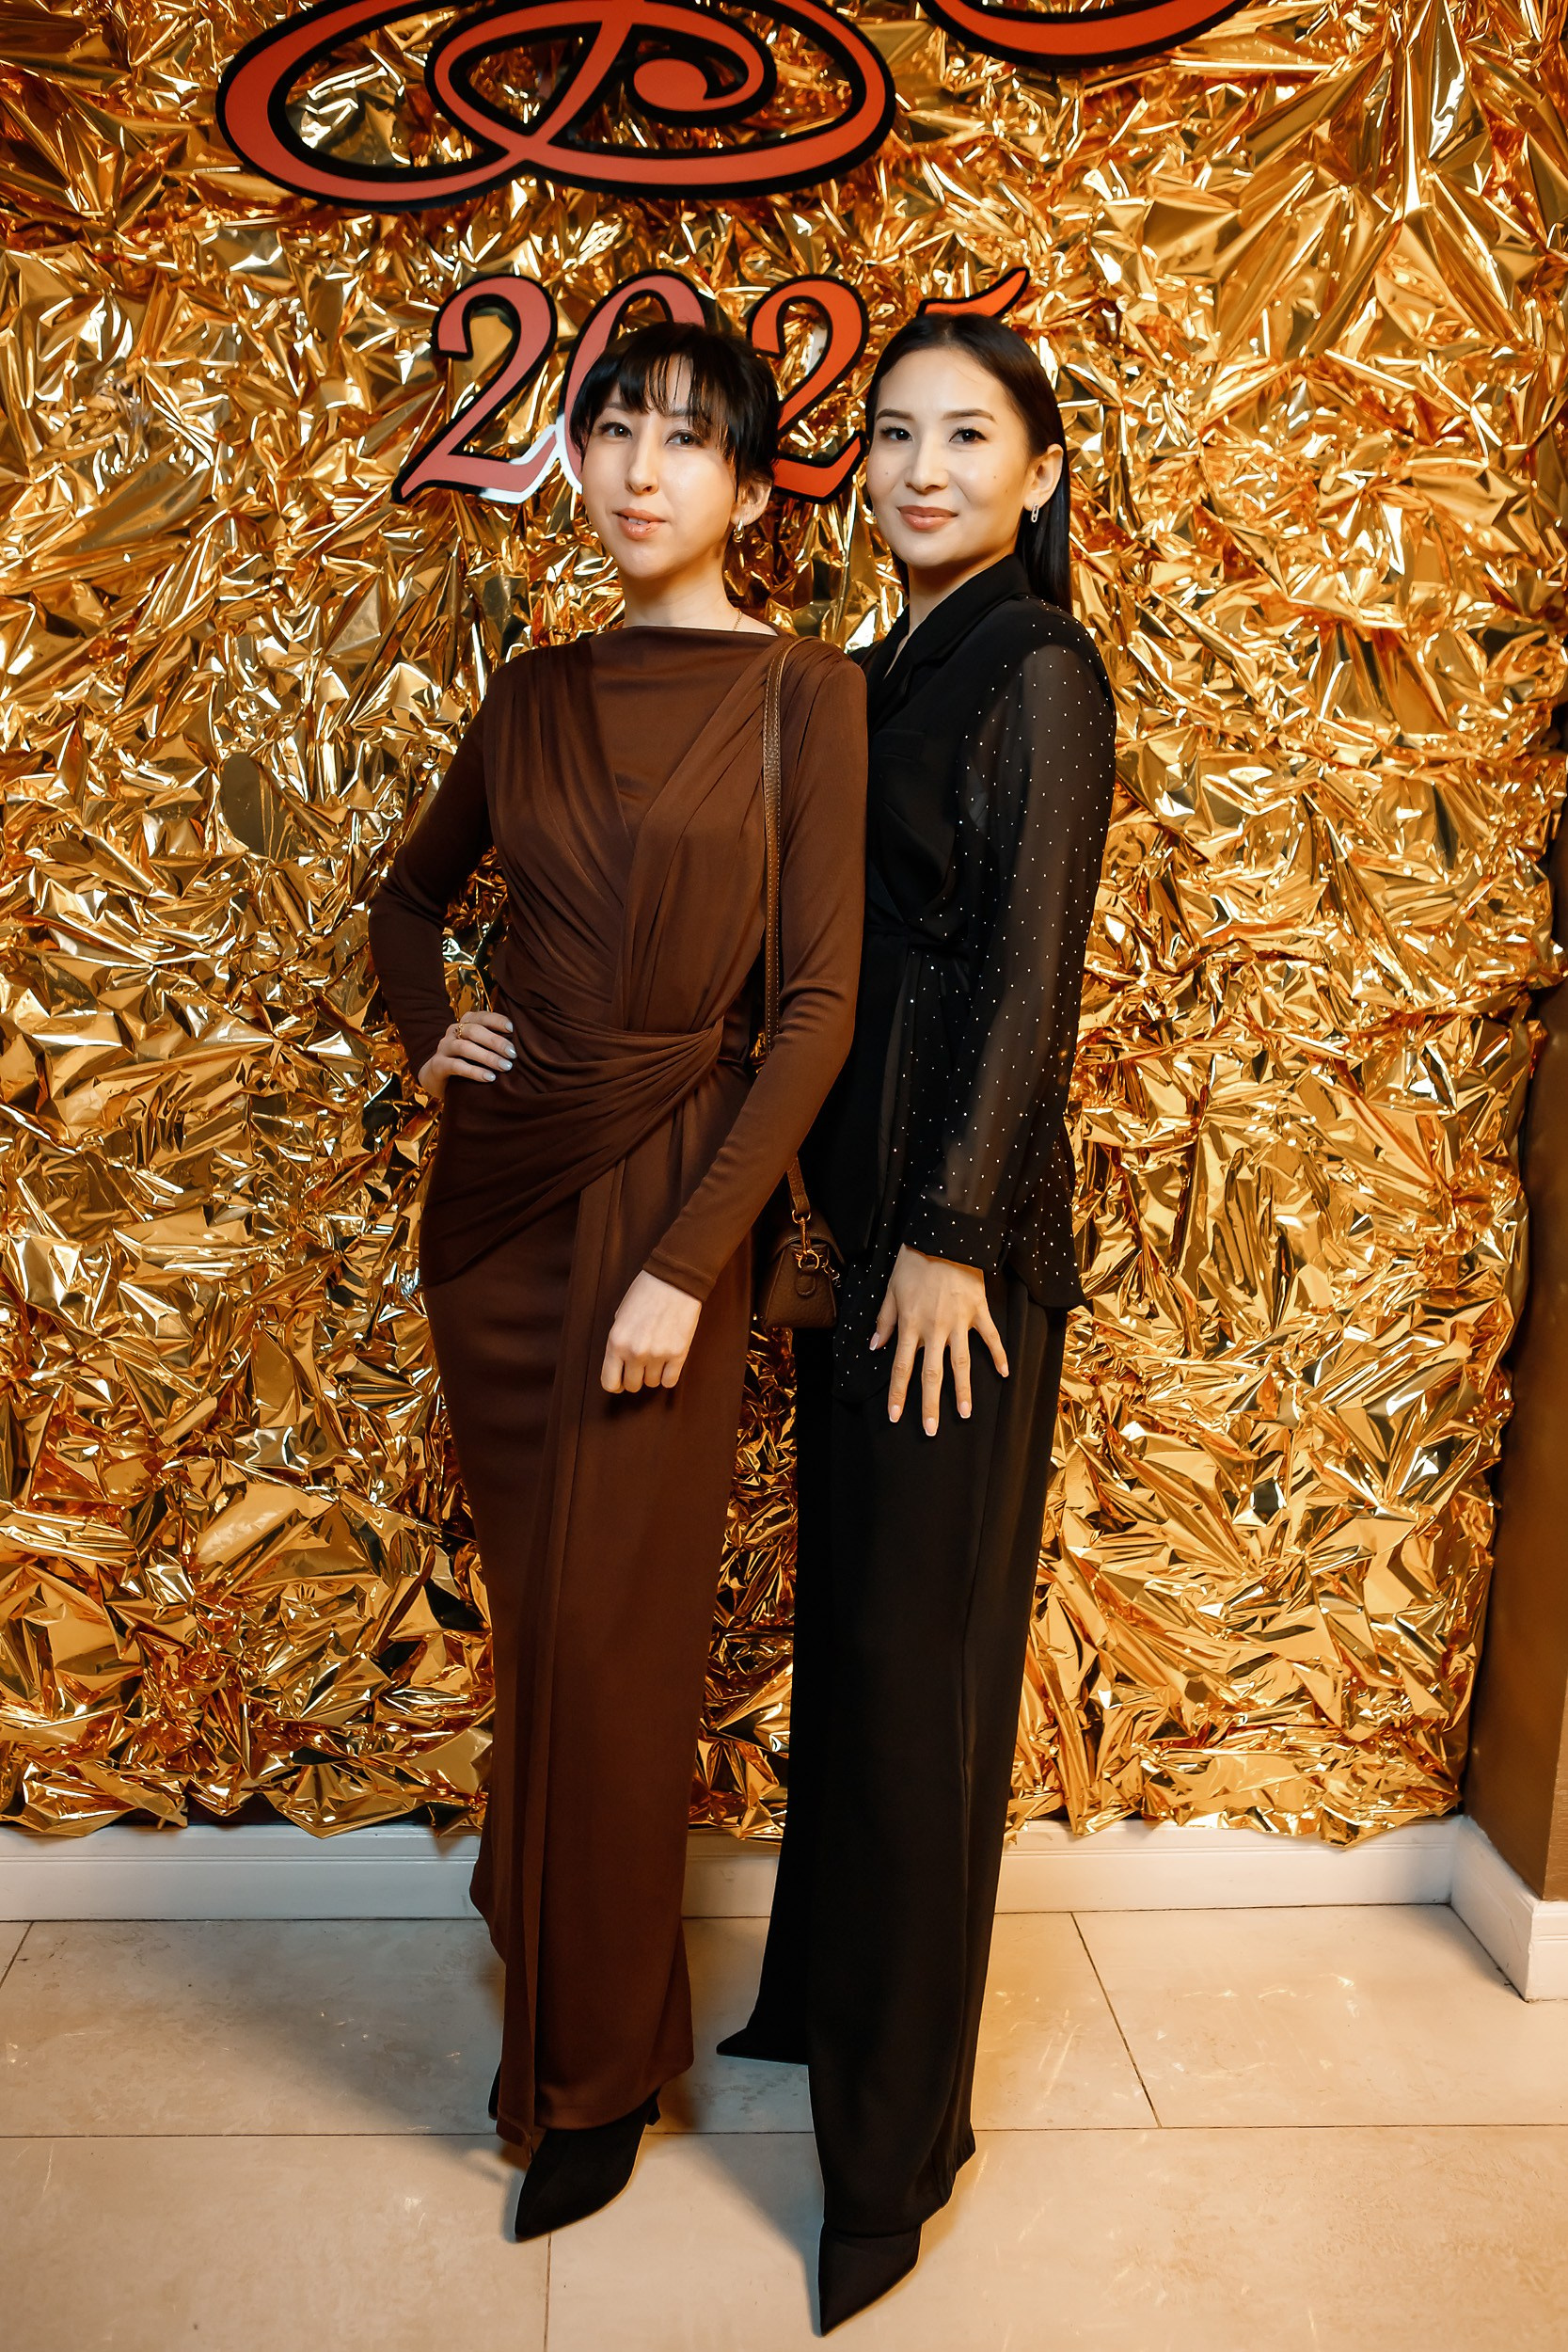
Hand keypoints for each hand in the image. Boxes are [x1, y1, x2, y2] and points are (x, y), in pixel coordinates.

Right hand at [416, 1009, 514, 1098]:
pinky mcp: (438, 1065)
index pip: (481, 1016)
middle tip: (513, 1054)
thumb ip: (493, 1042)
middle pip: (474, 1031)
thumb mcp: (479, 1047)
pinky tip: (489, 1077)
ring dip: (487, 1057)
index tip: (512, 1029)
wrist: (436, 1076)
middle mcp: (453, 1032)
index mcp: (465, 1023)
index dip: (496, 1020)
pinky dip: (474, 1071)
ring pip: (465, 1047)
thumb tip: (521, 1045)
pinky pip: (456, 1065)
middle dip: (495, 1041)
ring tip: (505, 1066)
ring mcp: (444, 1047)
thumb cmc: (466, 1060)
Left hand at [601, 1271, 701, 1394]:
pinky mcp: (678, 1354)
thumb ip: (619, 1341)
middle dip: (635, 1378)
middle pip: (632, 1386)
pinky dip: (668, 1375)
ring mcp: (657, 1355)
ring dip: (653, 1374)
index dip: (616, 1384)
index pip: (609, 1382)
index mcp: (616, 1342)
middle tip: (641, 1366)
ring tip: (656, 1357)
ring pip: (652, 1383)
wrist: (674, 1281)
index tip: (621, 1381)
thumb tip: (621, 1363)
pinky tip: (668, 1363)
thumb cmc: (645, 1293)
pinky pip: (670, 1381)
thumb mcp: (621, 1316)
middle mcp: (635, 1352)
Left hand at [872, 1244, 1008, 1434]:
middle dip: (930, 1404)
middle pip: (931, 1374)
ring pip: (961, 1363)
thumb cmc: (914, 1262)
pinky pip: (989, 1337)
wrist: (943, 1236)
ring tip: (966, 1413)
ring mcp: (959, 1322)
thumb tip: (875, 1347)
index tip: (896, 1417)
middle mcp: (934, 1329)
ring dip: (963, 1390)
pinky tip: (1003, 1374)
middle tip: (930, 1430)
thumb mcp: (891, 1289)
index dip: (898, 1394)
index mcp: (910, 1325)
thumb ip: (884, 1320)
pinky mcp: (978, 1311)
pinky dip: (998, 1355)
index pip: (901, 1367)